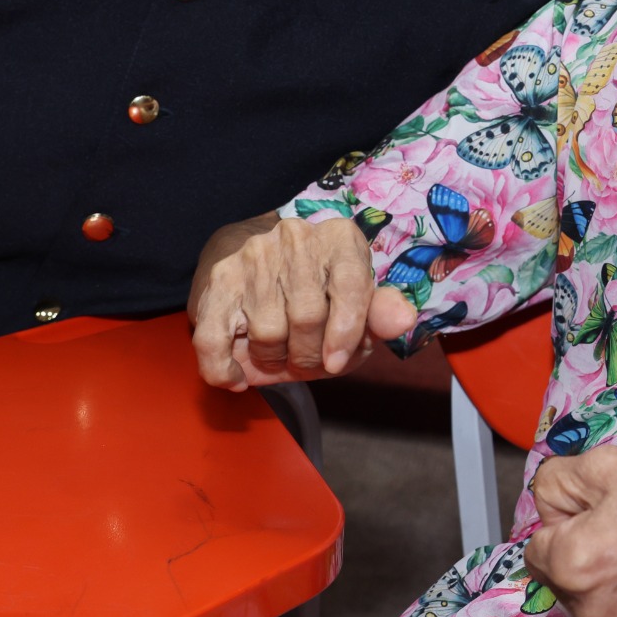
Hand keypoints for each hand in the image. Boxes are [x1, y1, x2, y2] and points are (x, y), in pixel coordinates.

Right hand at [187, 212, 414, 386]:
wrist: (256, 268)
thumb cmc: (318, 295)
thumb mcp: (357, 304)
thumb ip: (380, 314)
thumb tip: (403, 320)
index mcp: (340, 239)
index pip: (351, 286)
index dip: (347, 333)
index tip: (337, 362)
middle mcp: (296, 238)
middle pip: (308, 316)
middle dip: (309, 354)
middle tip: (307, 359)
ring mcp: (253, 256)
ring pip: (266, 332)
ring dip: (273, 360)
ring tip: (279, 353)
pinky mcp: (217, 282)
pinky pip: (214, 341)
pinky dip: (224, 372)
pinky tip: (237, 379)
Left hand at [527, 445, 616, 616]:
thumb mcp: (606, 463)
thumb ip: (554, 485)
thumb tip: (547, 512)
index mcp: (572, 566)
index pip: (536, 544)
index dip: (568, 519)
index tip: (605, 507)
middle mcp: (593, 614)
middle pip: (563, 577)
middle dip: (584, 550)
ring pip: (593, 602)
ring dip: (609, 578)